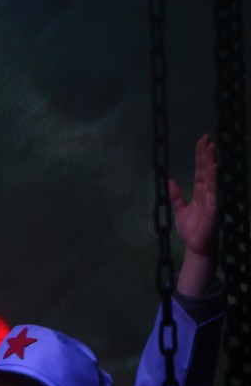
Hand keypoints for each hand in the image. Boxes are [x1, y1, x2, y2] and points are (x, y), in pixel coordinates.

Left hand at [172, 134, 217, 258]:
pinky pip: (213, 191)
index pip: (200, 171)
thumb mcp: (180, 211)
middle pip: (206, 170)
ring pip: (211, 177)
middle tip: (206, 137)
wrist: (196, 247)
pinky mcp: (213, 208)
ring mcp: (211, 199)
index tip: (202, 142)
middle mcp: (207, 193)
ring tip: (211, 147)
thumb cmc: (191, 230)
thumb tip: (171, 181)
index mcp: (199, 193)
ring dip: (210, 162)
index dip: (200, 156)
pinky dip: (213, 179)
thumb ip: (176, 197)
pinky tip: (213, 167)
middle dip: (206, 154)